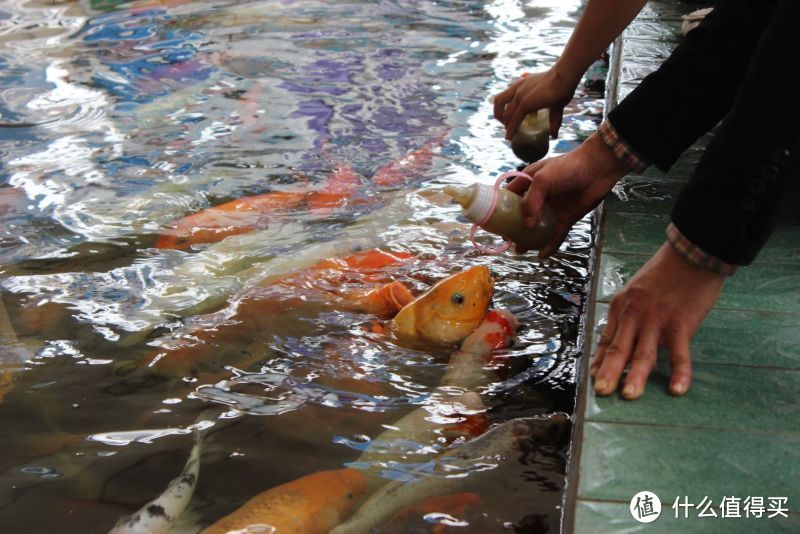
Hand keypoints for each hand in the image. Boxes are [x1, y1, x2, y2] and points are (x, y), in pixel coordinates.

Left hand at [493, 67, 578, 139]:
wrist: (565, 76)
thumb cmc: (562, 85)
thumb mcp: (554, 104)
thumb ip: (553, 119)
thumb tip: (554, 135)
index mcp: (521, 84)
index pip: (504, 97)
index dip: (503, 110)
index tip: (508, 120)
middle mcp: (517, 88)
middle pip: (498, 103)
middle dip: (501, 118)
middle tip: (507, 128)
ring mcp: (520, 95)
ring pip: (505, 113)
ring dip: (505, 125)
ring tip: (508, 133)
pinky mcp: (525, 103)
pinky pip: (514, 119)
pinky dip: (511, 130)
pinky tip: (510, 137)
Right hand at [505, 131, 628, 256]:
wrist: (598, 168)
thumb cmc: (568, 167)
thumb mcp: (543, 179)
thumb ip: (532, 201)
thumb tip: (527, 224)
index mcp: (529, 182)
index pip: (510, 196)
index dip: (502, 208)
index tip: (495, 222)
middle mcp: (539, 197)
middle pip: (522, 215)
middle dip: (514, 228)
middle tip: (508, 240)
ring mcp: (553, 208)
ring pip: (538, 227)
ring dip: (529, 239)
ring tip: (521, 250)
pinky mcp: (566, 217)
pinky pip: (556, 234)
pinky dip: (550, 245)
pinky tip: (543, 254)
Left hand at [592, 242, 724, 398]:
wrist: (691, 254)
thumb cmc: (665, 273)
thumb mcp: (635, 290)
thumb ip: (628, 314)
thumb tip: (619, 338)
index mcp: (621, 306)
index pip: (607, 339)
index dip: (600, 361)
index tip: (594, 378)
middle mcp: (634, 314)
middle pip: (619, 348)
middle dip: (609, 372)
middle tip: (602, 393)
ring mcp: (656, 320)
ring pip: (643, 353)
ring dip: (636, 376)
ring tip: (629, 396)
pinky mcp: (680, 324)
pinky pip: (679, 353)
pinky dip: (680, 373)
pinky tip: (677, 390)